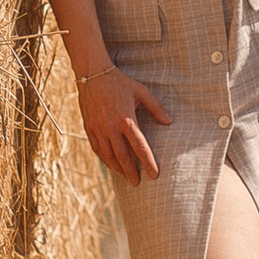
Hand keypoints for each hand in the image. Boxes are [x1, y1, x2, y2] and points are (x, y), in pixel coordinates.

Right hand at [78, 65, 172, 184]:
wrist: (92, 74)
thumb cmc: (120, 82)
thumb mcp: (141, 91)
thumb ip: (156, 108)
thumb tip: (170, 122)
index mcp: (126, 119)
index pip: (139, 146)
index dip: (148, 162)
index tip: (154, 174)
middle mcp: (111, 127)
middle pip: (122, 156)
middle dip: (131, 172)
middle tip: (137, 183)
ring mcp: (98, 129)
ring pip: (108, 155)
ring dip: (117, 168)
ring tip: (126, 177)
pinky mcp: (89, 128)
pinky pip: (97, 149)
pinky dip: (104, 159)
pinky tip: (111, 164)